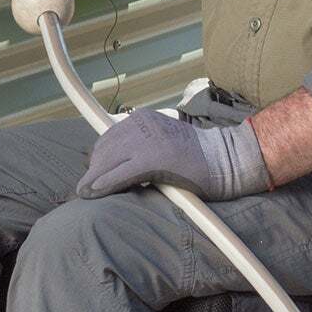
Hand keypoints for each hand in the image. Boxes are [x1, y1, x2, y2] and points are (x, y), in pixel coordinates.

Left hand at [76, 108, 270, 202]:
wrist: (226, 160)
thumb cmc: (197, 157)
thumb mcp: (162, 141)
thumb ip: (139, 147)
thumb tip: (112, 165)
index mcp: (142, 118)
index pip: (109, 138)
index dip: (97, 159)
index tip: (91, 175)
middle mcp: (141, 123)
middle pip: (104, 149)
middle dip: (93, 170)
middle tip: (84, 189)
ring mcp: (147, 139)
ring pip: (108, 161)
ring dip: (93, 179)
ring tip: (85, 194)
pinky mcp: (152, 158)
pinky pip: (120, 173)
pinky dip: (104, 184)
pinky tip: (94, 192)